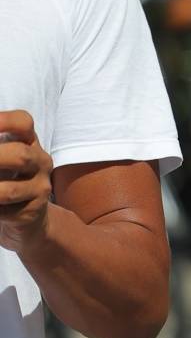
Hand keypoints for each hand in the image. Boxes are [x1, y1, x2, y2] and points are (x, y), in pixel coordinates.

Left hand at [0, 110, 52, 257]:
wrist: (27, 216)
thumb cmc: (6, 177)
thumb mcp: (2, 156)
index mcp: (30, 141)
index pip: (23, 123)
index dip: (2, 121)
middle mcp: (41, 162)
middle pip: (20, 155)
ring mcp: (40, 189)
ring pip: (10, 191)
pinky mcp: (32, 213)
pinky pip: (5, 212)